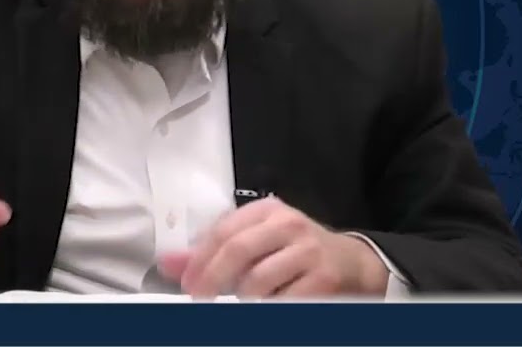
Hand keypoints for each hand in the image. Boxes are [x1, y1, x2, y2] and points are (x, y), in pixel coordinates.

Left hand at [158, 196, 388, 298]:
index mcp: (267, 211)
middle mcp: (288, 225)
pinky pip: (285, 301)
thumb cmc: (296, 252)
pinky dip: (269, 309)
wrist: (353, 263)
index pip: (223, 232)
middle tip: (200, 300)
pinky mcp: (325, 279)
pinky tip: (266, 311)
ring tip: (240, 306)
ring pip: (259, 280)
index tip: (186, 285)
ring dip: (242, 300)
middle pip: (238, 250)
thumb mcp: (257, 242)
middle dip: (212, 279)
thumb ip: (213, 253)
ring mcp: (308, 251)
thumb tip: (168, 264)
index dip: (200, 260)